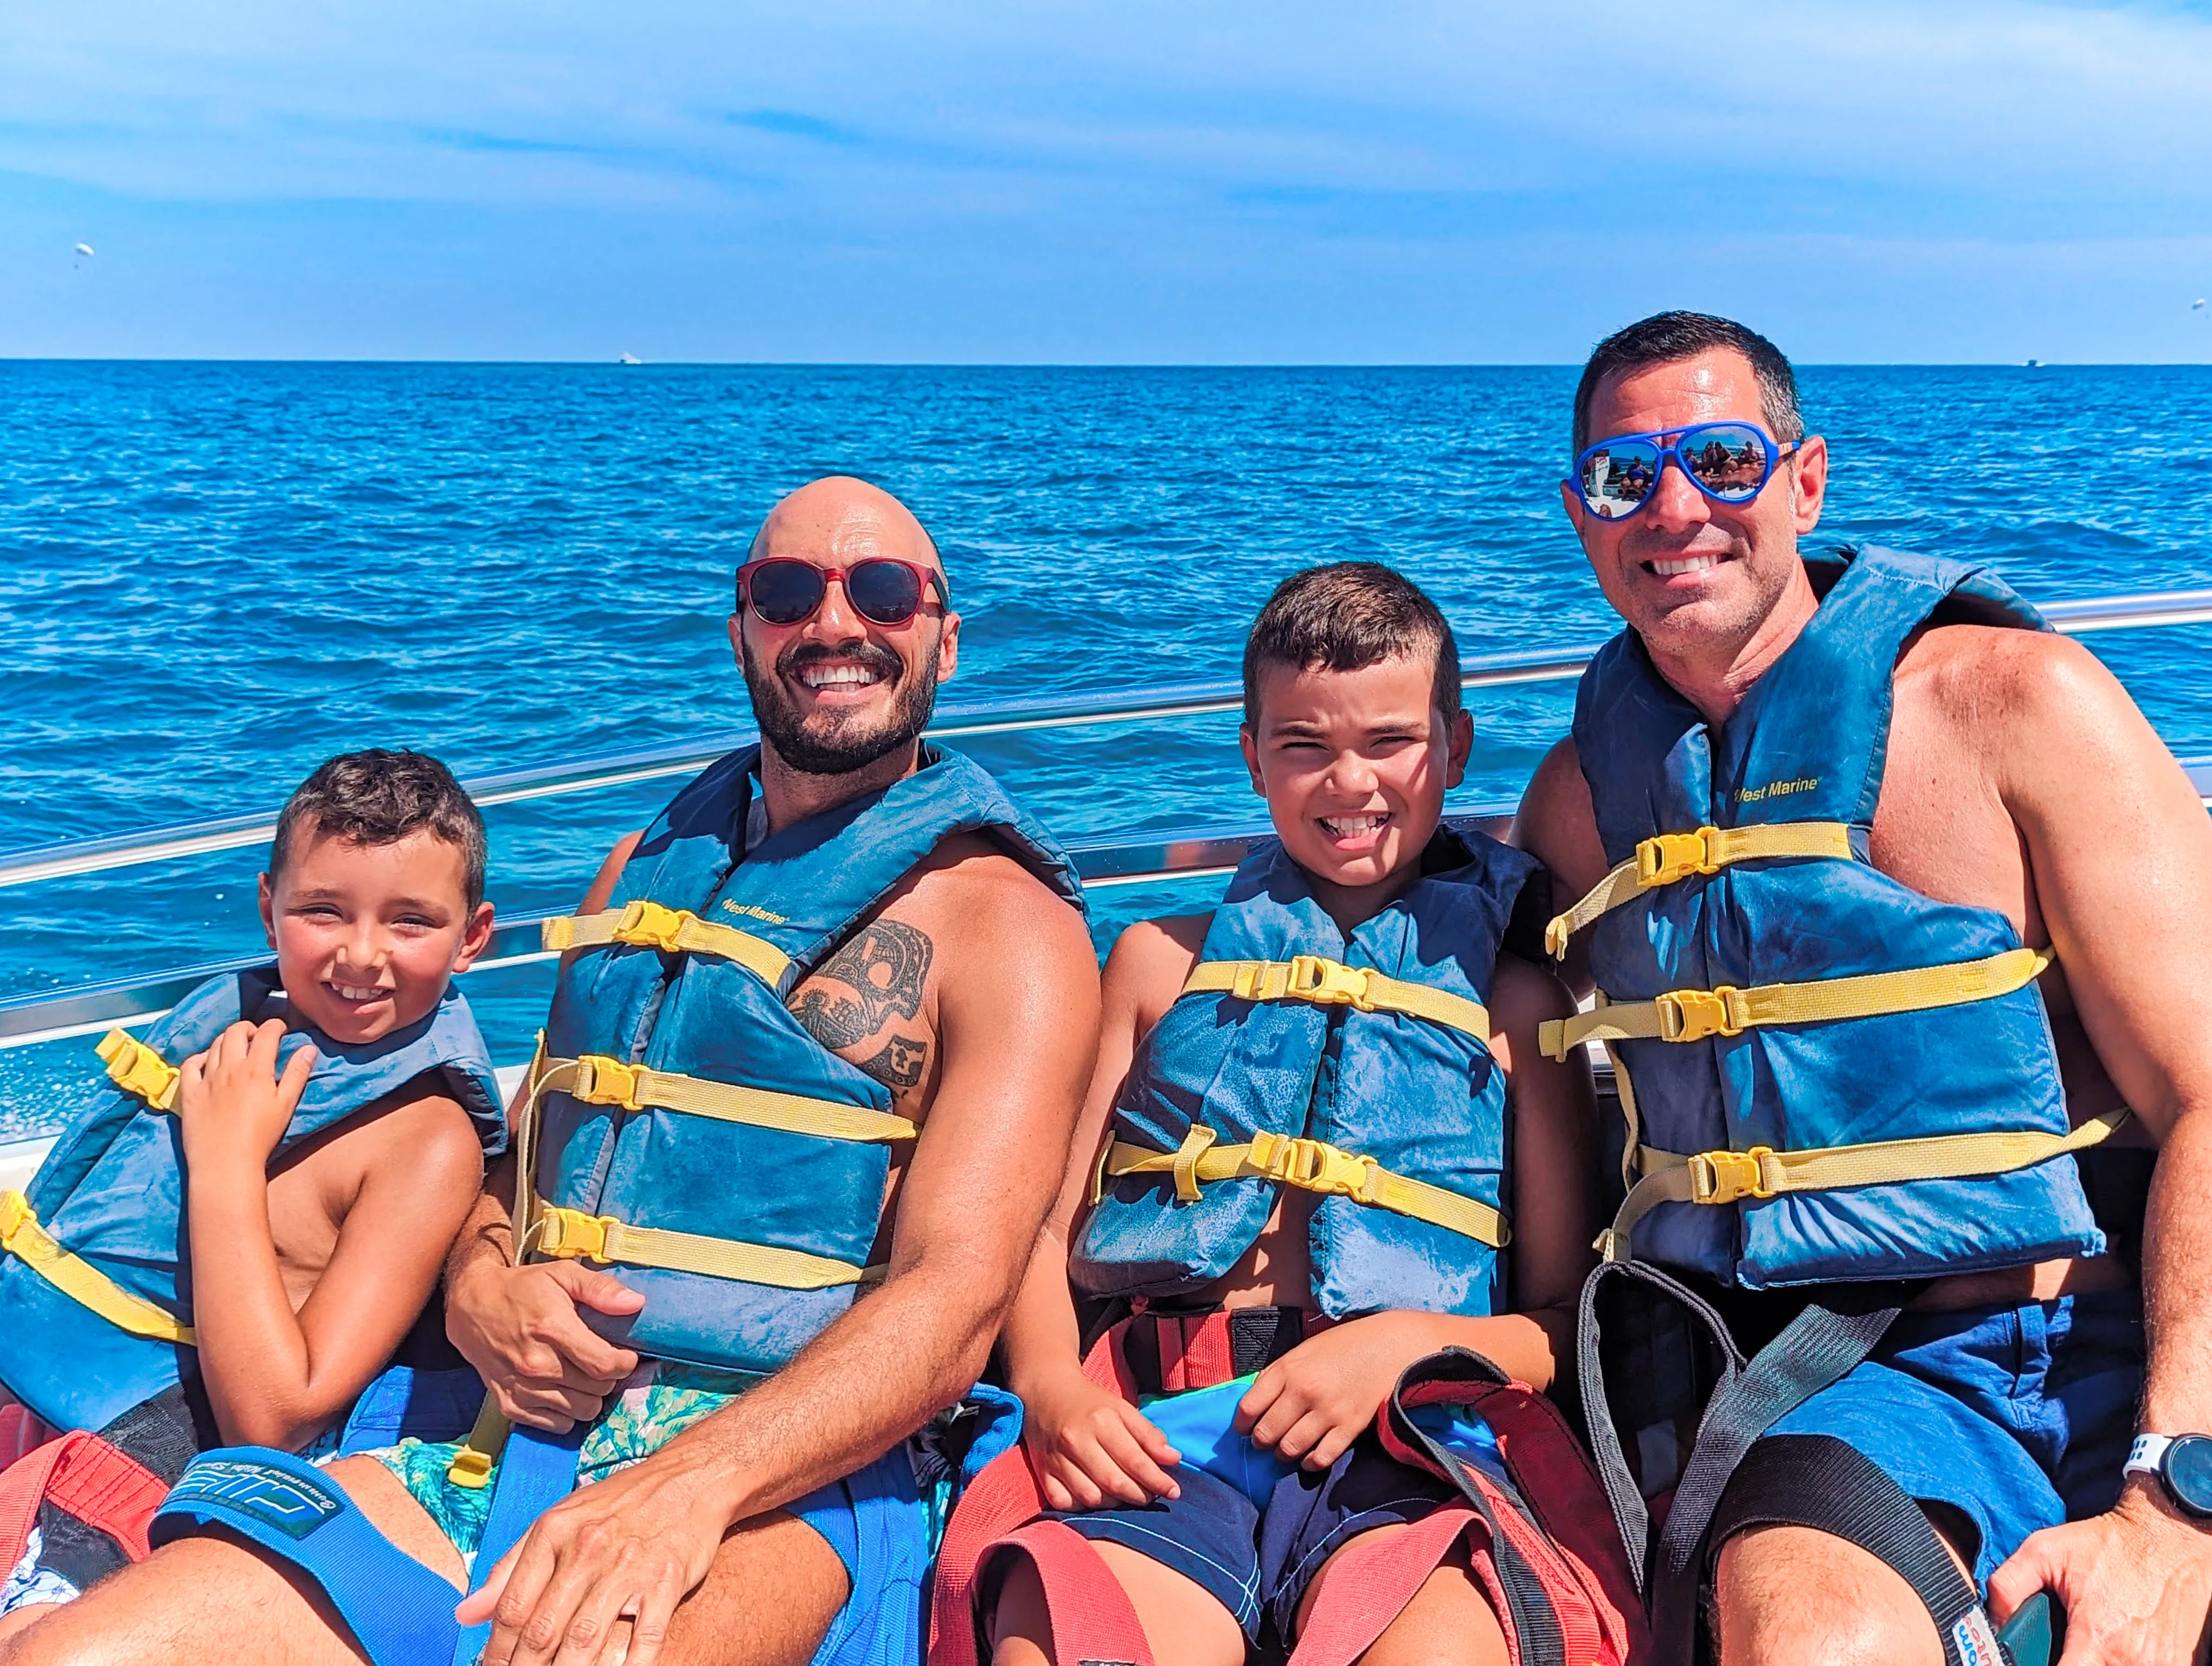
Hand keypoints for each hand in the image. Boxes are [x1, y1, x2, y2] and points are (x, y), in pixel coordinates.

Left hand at [174, 1020, 314, 1170]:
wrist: (225, 1163)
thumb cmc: (260, 1137)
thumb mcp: (286, 1105)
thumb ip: (297, 1074)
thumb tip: (309, 1048)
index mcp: (256, 1069)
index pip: (267, 1033)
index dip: (276, 1025)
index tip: (281, 1028)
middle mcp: (230, 1068)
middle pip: (236, 1032)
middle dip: (249, 1027)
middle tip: (257, 1035)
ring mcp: (207, 1079)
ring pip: (215, 1044)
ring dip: (227, 1038)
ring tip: (236, 1046)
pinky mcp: (189, 1092)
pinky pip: (190, 1065)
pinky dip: (200, 1056)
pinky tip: (207, 1061)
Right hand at [448, 1257, 644, 1431]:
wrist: (472, 1307)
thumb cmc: (522, 1289)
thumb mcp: (563, 1275)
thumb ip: (601, 1289)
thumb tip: (636, 1304)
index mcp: (553, 1329)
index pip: (605, 1365)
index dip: (625, 1363)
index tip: (626, 1354)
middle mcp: (536, 1365)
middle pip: (598, 1390)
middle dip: (609, 1377)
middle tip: (603, 1360)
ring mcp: (522, 1389)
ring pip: (582, 1412)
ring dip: (591, 1396)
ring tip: (584, 1374)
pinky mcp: (510, 1405)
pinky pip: (557, 1425)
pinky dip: (567, 1411)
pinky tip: (564, 1388)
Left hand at [459, 1440, 729, 1665]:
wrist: (689, 1477)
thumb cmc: (620, 1503)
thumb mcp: (558, 1520)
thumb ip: (511, 1567)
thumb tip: (466, 1615)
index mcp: (554, 1532)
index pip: (512, 1608)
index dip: (495, 1653)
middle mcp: (587, 1549)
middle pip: (542, 1631)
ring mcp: (628, 1567)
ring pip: (584, 1641)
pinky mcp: (667, 1581)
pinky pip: (643, 1638)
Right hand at [1017, 1364, 1181, 1509]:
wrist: (1046, 1392)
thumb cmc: (1090, 1403)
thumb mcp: (1122, 1409)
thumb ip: (1148, 1434)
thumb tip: (1174, 1459)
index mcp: (1101, 1421)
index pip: (1135, 1461)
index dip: (1158, 1481)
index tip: (1174, 1491)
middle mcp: (1077, 1441)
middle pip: (1114, 1483)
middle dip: (1140, 1495)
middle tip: (1152, 1496)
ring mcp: (1056, 1458)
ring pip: (1091, 1497)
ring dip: (1115, 1503)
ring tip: (1126, 1495)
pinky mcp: (1042, 1472)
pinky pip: (1065, 1502)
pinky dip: (1083, 1506)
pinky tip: (1097, 1497)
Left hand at [1236, 1312, 1437, 1471]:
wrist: (1386, 1347)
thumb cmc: (1341, 1346)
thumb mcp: (1302, 1351)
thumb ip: (1277, 1375)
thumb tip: (1254, 1403)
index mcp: (1287, 1369)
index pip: (1248, 1407)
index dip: (1242, 1424)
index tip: (1244, 1429)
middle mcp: (1304, 1391)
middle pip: (1266, 1433)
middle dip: (1261, 1442)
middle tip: (1265, 1442)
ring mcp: (1327, 1411)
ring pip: (1289, 1449)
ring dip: (1283, 1454)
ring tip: (1285, 1450)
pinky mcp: (1349, 1427)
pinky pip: (1321, 1457)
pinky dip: (1310, 1463)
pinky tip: (1309, 1458)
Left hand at [1989, 1482, 2211, 1664]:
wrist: (2166, 1536)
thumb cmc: (2107, 1544)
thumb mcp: (2043, 1550)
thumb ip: (2009, 1585)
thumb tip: (1996, 1620)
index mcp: (2097, 1638)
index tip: (2038, 1658)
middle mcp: (2133, 1660)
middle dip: (2072, 1662)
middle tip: (2070, 1642)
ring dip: (2101, 1661)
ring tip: (2097, 1639)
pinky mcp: (2183, 1664)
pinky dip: (2129, 1660)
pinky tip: (2123, 1640)